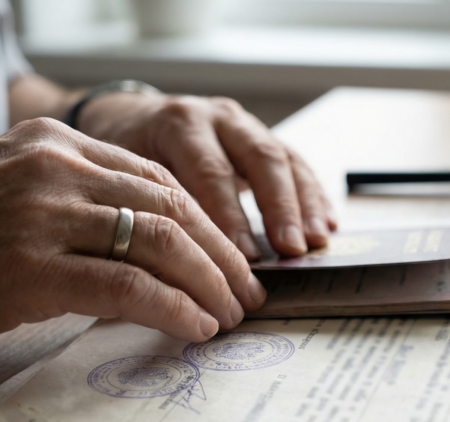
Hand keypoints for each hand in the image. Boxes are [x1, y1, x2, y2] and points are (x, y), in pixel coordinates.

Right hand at [0, 118, 265, 353]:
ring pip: (157, 242)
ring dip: (208, 282)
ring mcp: (40, 215)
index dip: (206, 222)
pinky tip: (196, 326)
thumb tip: (149, 246)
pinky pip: (127, 287)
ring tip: (231, 312)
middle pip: (169, 206)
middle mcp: (53, 166)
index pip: (157, 178)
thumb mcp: (10, 191)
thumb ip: (76, 202)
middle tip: (248, 290)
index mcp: (52, 142)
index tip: (231, 257)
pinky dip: (173, 308)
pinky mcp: (29, 270)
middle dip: (221, 254)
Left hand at [77, 93, 336, 258]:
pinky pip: (297, 165)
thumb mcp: (124, 176)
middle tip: (291, 248)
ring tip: (315, 242)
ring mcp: (245, 125)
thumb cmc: (123, 156)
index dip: (231, 216)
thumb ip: (150, 213)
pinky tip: (327, 226)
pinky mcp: (265, 138)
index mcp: (179, 124)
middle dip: (278, 207)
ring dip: (303, 205)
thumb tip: (174, 276)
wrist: (129, 117)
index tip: (247, 258)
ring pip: (284, 160)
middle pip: (258, 158)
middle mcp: (217, 117)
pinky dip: (314, 196)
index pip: (210, 170)